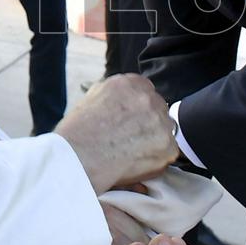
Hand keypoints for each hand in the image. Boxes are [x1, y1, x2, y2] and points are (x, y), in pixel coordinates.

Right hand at [55, 73, 177, 192]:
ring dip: (154, 139)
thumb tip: (130, 100)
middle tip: (130, 138)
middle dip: (148, 122)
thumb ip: (119, 94)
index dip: (138, 109)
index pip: (146, 91)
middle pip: (158, 109)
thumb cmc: (79, 131)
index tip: (130, 121)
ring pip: (165, 130)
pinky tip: (136, 161)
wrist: (77, 158)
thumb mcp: (94, 95)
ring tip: (131, 151)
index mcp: (131, 83)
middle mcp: (148, 98)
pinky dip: (156, 158)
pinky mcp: (167, 146)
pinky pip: (168, 152)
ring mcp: (160, 122)